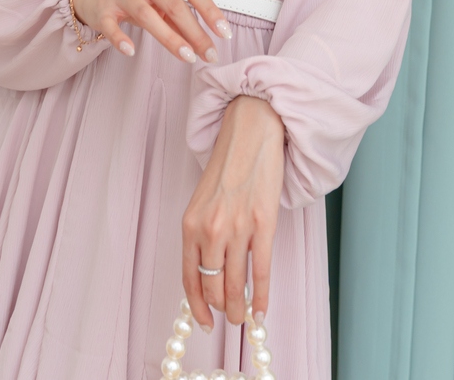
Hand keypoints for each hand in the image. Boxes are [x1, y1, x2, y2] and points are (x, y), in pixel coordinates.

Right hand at [71, 0, 231, 63]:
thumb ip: (179, 14)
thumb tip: (205, 40)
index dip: (209, 9)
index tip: (223, 32)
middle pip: (172, 3)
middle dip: (195, 31)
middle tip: (210, 53)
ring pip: (147, 15)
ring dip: (170, 39)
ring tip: (188, 57)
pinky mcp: (102, 8)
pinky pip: (112, 26)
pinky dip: (121, 39)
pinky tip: (132, 51)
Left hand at [182, 95, 284, 329]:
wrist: (250, 132)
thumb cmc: (228, 164)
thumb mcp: (204, 199)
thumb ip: (203, 233)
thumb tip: (210, 271)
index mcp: (191, 223)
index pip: (189, 277)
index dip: (196, 305)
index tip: (203, 322)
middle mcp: (210, 229)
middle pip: (213, 285)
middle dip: (220, 309)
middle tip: (228, 318)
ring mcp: (237, 228)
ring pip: (236, 284)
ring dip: (239, 308)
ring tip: (242, 318)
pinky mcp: (263, 224)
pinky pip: (261, 271)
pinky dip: (262, 297)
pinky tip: (262, 311)